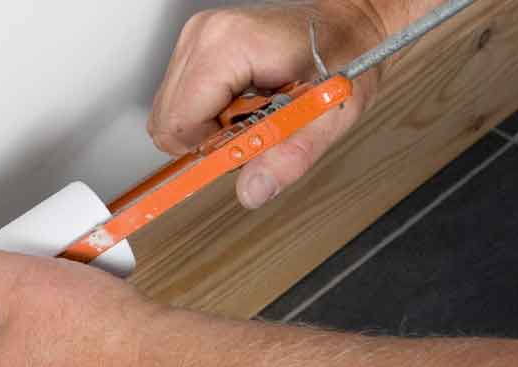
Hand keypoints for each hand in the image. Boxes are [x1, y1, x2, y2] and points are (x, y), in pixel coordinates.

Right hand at [148, 2, 387, 207]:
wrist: (350, 25)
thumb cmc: (345, 56)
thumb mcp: (329, 114)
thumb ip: (289, 156)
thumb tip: (253, 190)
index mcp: (229, 46)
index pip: (178, 123)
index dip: (207, 150)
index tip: (240, 151)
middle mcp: (204, 36)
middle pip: (167, 122)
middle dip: (207, 141)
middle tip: (251, 130)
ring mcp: (196, 39)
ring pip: (170, 114)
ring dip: (208, 129)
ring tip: (251, 113)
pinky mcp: (197, 47)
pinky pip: (180, 101)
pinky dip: (208, 115)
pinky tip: (242, 104)